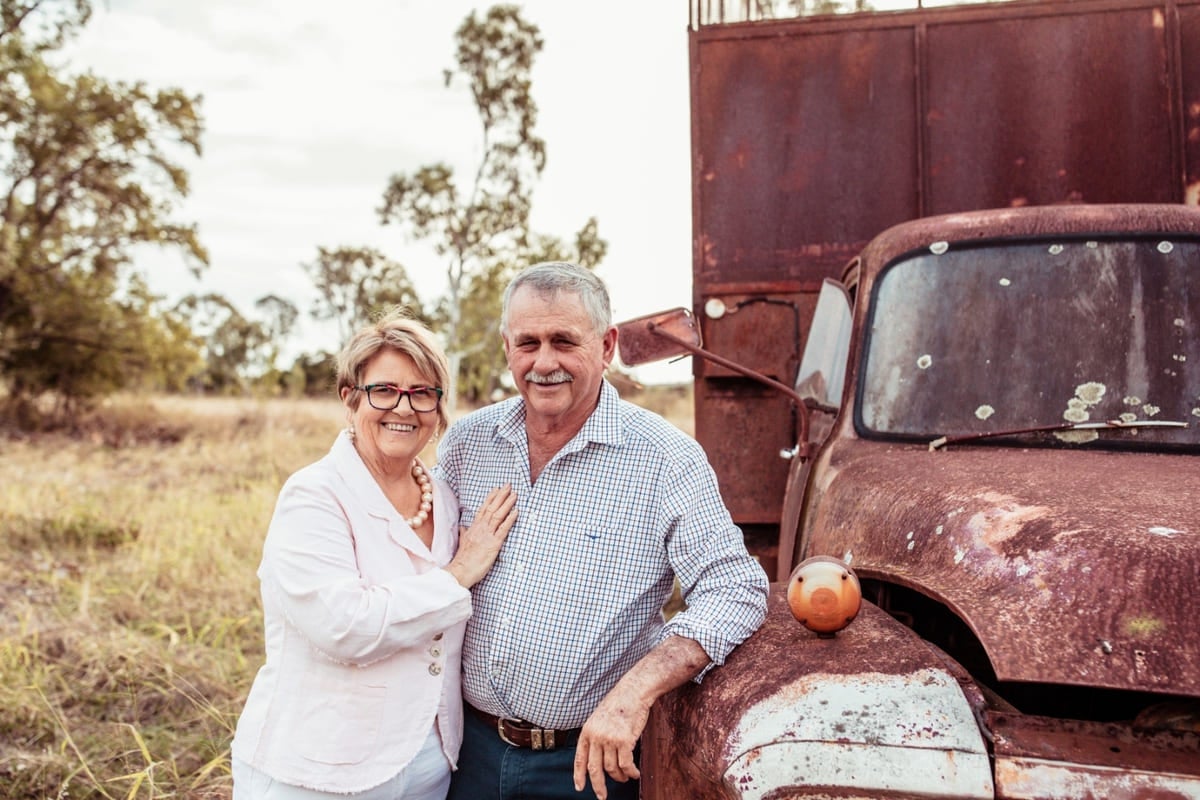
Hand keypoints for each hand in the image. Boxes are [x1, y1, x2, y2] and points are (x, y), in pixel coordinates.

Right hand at [445, 484, 516, 587]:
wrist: (460, 571)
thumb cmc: (462, 559)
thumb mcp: (462, 542)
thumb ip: (464, 533)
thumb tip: (463, 526)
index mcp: (473, 528)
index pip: (483, 509)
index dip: (490, 498)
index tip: (496, 489)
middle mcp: (480, 528)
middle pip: (491, 508)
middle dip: (500, 496)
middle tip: (508, 485)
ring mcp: (487, 535)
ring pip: (498, 515)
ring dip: (507, 504)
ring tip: (514, 494)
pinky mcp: (494, 544)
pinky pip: (503, 529)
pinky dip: (510, 519)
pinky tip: (516, 512)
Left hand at [572, 684, 645, 799]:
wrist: (633, 692)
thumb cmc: (619, 704)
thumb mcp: (599, 719)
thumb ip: (596, 736)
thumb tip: (598, 758)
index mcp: (587, 731)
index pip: (580, 759)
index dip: (579, 775)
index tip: (579, 788)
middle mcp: (596, 737)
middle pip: (595, 769)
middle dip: (598, 786)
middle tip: (602, 796)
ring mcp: (609, 739)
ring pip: (613, 769)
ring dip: (620, 777)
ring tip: (626, 777)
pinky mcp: (624, 741)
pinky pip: (626, 765)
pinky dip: (631, 772)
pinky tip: (635, 773)